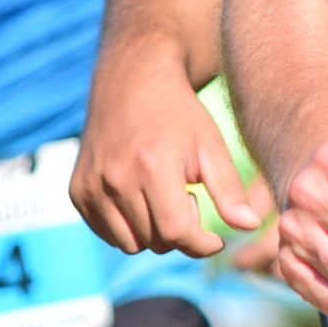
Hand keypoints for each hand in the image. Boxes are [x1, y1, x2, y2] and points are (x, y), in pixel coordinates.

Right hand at [72, 55, 265, 257]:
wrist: (132, 82)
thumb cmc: (180, 115)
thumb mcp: (212, 146)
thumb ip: (230, 190)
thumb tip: (251, 227)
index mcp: (152, 166)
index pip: (176, 233)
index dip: (201, 244)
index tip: (216, 239)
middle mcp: (115, 178)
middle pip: (155, 242)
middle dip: (179, 231)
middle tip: (186, 196)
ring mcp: (91, 186)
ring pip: (130, 244)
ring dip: (153, 233)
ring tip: (163, 195)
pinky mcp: (77, 192)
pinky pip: (107, 234)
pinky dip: (128, 227)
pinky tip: (141, 197)